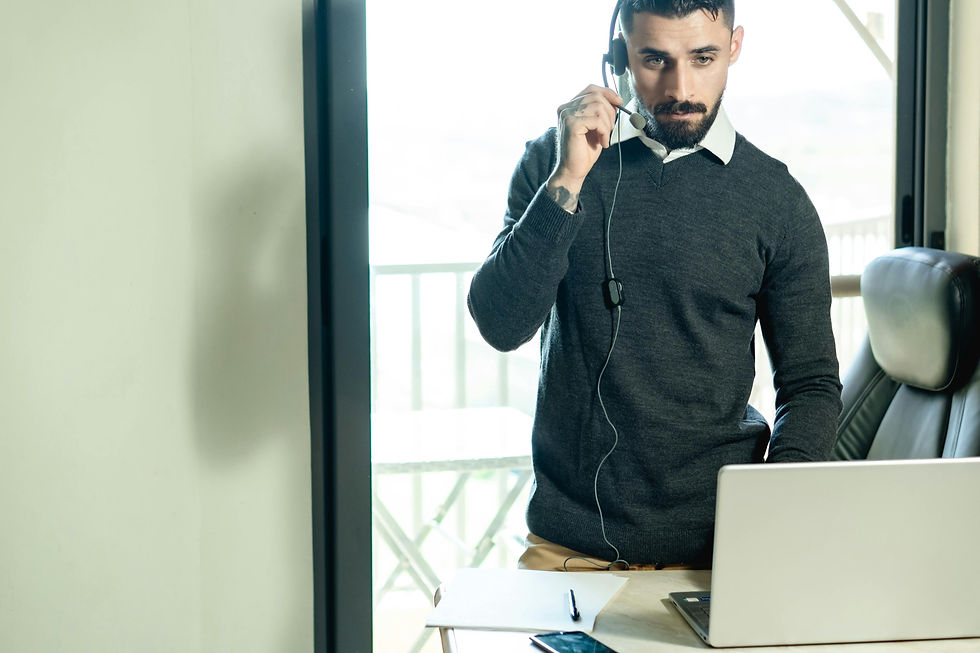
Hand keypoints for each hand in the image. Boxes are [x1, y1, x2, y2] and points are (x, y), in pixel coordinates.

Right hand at [546, 85, 622, 211]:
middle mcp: (565, 108)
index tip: (619, 102)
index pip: (591, 89)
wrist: (573, 170)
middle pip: (596, 96)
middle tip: (610, 128)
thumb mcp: (595, 126)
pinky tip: (602, 142)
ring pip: (598, 106)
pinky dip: (604, 131)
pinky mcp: (572, 124)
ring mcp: (567, 115)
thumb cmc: (584, 150)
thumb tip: (616, 100)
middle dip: (610, 111)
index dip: (607, 93)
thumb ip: (600, 111)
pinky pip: (597, 120)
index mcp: (569, 107)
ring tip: (604, 136)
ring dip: (607, 123)